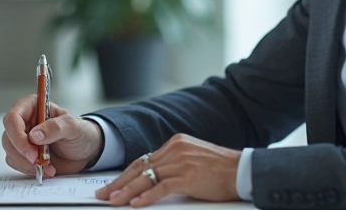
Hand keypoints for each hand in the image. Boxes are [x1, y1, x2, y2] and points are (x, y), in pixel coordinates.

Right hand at [1, 94, 104, 177]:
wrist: (85, 151)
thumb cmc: (80, 132)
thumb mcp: (73, 127)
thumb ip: (56, 127)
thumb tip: (34, 135)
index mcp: (32, 107)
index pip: (13, 118)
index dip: (17, 135)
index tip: (31, 150)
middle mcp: (24, 122)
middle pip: (8, 137)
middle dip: (22, 153)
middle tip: (39, 161)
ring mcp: (22, 139)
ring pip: (10, 152)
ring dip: (27, 163)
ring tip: (48, 166)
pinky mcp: (23, 154)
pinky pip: (16, 163)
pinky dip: (29, 169)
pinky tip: (46, 168)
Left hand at [95, 134, 240, 206]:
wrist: (243, 171)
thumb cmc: (221, 170)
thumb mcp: (193, 161)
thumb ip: (173, 166)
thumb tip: (151, 181)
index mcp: (176, 143)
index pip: (144, 159)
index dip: (125, 174)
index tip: (112, 185)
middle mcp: (176, 148)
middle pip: (140, 167)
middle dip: (119, 182)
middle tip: (102, 194)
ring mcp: (181, 162)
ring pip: (147, 177)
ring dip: (127, 191)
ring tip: (113, 201)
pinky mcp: (188, 176)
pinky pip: (161, 187)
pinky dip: (146, 196)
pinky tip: (135, 204)